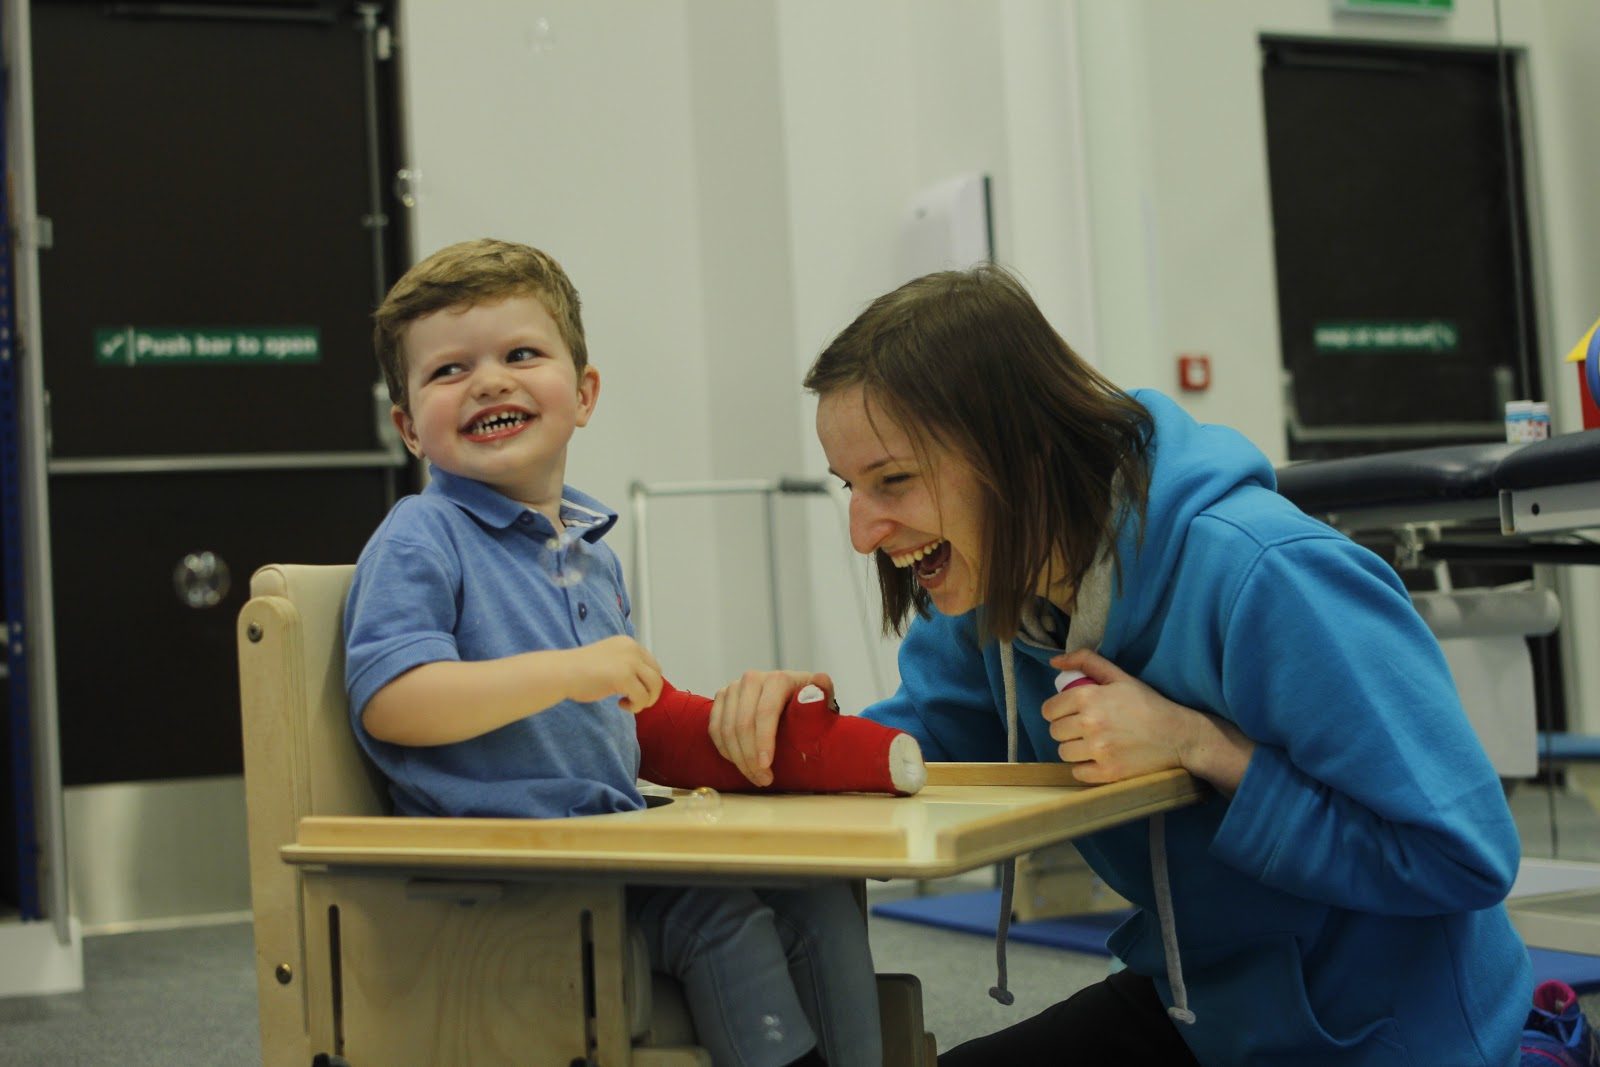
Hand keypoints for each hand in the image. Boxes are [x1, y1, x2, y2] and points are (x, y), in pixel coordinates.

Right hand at [568, 635, 662, 711]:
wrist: (562, 672)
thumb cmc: (579, 670)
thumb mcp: (609, 660)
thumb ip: (626, 665)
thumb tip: (644, 683)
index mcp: (628, 643)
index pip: (651, 664)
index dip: (647, 681)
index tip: (634, 691)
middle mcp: (632, 649)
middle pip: (657, 675)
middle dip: (650, 692)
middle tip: (635, 701)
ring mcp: (629, 662)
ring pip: (654, 686)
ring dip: (645, 700)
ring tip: (629, 704)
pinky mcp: (624, 677)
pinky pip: (642, 697)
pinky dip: (635, 706)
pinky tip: (620, 705)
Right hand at [708, 669, 831, 785]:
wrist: (791, 693)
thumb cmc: (808, 702)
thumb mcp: (821, 697)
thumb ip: (822, 691)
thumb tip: (821, 680)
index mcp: (777, 679)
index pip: (765, 712)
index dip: (763, 741)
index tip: (767, 766)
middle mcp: (752, 679)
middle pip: (742, 724)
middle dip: (750, 758)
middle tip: (763, 780)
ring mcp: (734, 687)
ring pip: (726, 729)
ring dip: (738, 759)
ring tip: (755, 776)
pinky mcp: (722, 697)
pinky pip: (715, 729)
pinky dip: (725, 750)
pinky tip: (739, 763)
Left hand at [1044, 650, 1254, 793]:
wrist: (1178, 735)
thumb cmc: (1148, 704)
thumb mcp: (1119, 676)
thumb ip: (1086, 661)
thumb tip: (1055, 661)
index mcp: (1088, 697)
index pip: (1049, 710)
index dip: (1057, 712)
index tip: (1069, 714)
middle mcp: (1090, 723)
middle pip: (1055, 732)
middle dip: (1066, 729)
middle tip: (1084, 728)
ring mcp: (1099, 750)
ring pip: (1064, 753)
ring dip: (1074, 749)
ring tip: (1092, 744)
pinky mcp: (1108, 772)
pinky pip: (1078, 773)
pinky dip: (1085, 768)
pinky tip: (1099, 759)